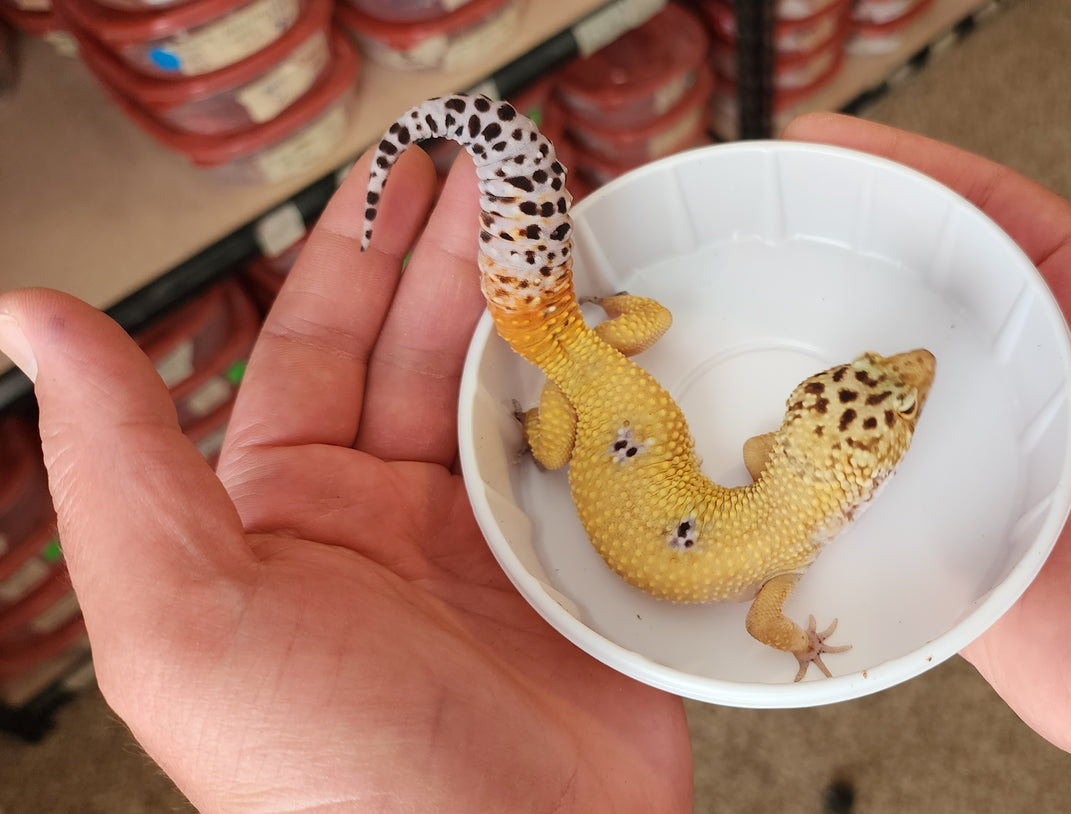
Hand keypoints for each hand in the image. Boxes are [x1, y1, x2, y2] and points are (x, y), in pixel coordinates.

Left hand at [0, 148, 689, 811]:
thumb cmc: (333, 785)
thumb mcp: (185, 624)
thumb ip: (119, 467)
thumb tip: (32, 320)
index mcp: (290, 518)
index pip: (319, 345)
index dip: (359, 248)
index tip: (405, 168)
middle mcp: (394, 522)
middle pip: (428, 351)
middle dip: (462, 251)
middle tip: (506, 167)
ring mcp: (498, 546)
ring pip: (518, 393)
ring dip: (543, 307)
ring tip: (570, 224)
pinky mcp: (587, 575)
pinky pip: (602, 460)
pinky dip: (618, 394)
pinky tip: (634, 339)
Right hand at [788, 1, 1070, 810]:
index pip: (966, 212)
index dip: (884, 173)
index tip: (810, 146)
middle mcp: (1038, 392)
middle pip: (897, 314)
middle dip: (814, 276)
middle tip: (734, 245)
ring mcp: (992, 482)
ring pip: (868, 422)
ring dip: (798, 394)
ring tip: (710, 357)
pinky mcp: (961, 571)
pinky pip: (867, 531)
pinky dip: (813, 510)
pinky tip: (759, 483)